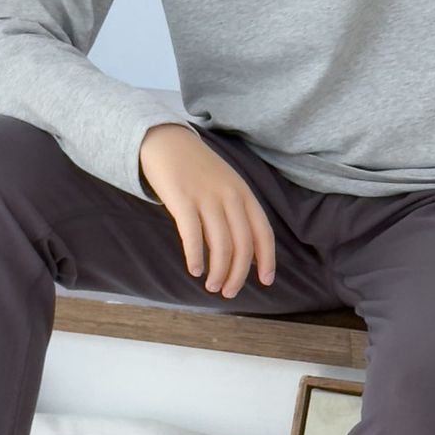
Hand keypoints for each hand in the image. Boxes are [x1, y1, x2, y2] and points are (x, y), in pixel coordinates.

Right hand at [139, 123, 275, 297]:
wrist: (167, 142)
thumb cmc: (197, 170)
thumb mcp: (226, 186)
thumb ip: (236, 214)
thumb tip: (246, 253)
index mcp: (244, 194)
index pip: (263, 232)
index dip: (267, 260)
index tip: (265, 281)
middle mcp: (230, 197)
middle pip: (243, 244)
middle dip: (239, 274)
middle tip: (229, 292)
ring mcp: (206, 198)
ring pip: (221, 245)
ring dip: (218, 271)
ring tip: (212, 286)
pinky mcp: (182, 200)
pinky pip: (193, 235)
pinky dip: (196, 257)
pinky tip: (194, 270)